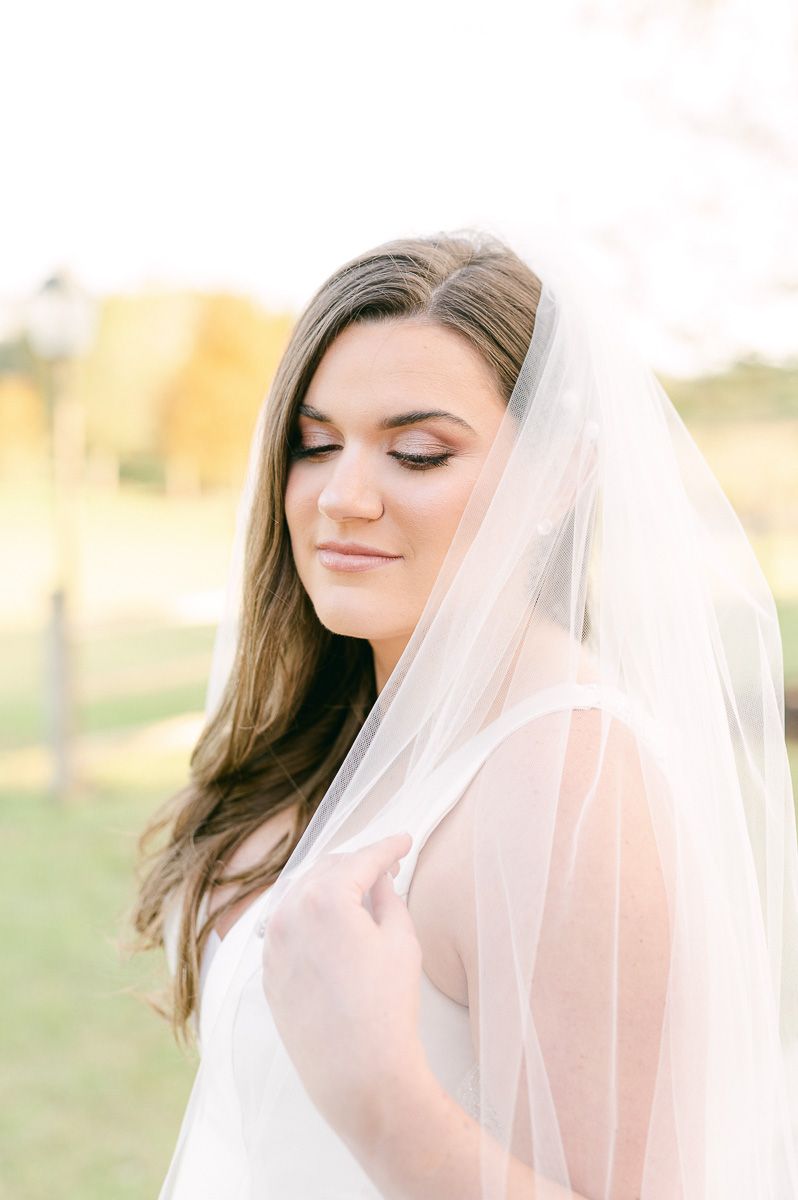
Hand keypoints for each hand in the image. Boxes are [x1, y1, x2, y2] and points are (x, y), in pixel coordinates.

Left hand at [261, 831, 429, 1143]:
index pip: (361, 859)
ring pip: (300, 893)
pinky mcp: (267, 969)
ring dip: (329, 884)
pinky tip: (328, 917)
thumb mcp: (400, 940)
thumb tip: (379, 879)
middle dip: (358, 863)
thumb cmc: (387, 1006)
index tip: (405, 841)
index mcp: (325, 897)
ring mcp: (272, 942)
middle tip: (387, 864)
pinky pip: (285, 924)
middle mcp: (289, 912)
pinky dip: (307, 912)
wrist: (357, 1073)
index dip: (388, 847)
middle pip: (327, 869)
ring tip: (358, 888)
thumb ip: (388, 897)